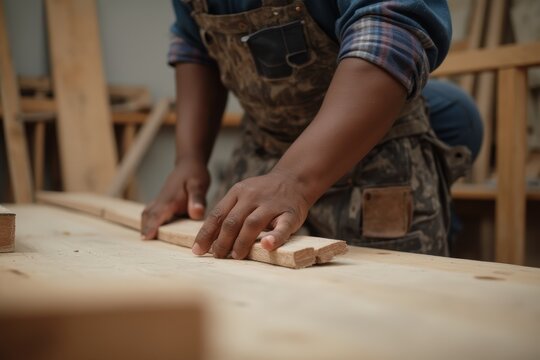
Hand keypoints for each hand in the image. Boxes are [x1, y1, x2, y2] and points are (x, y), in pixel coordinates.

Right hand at [141, 158, 209, 238]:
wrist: (189, 163)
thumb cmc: (194, 173)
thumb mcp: (199, 184)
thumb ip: (197, 199)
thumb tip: (196, 213)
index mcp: (169, 200)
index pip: (157, 215)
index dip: (151, 226)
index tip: (145, 238)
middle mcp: (161, 201)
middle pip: (148, 216)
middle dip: (144, 228)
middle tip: (144, 241)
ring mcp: (160, 201)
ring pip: (148, 214)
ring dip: (145, 224)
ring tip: (147, 238)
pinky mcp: (163, 202)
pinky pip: (152, 212)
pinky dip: (149, 220)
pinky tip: (154, 229)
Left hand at [192, 170, 310, 258]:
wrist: (294, 179)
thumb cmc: (263, 193)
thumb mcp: (243, 195)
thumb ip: (228, 213)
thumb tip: (207, 240)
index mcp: (237, 192)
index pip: (217, 214)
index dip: (206, 234)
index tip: (197, 250)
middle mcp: (252, 196)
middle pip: (232, 221)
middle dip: (222, 241)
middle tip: (217, 256)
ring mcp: (272, 205)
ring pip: (252, 223)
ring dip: (241, 242)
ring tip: (236, 256)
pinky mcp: (290, 214)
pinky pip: (282, 227)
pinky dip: (275, 237)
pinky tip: (267, 245)